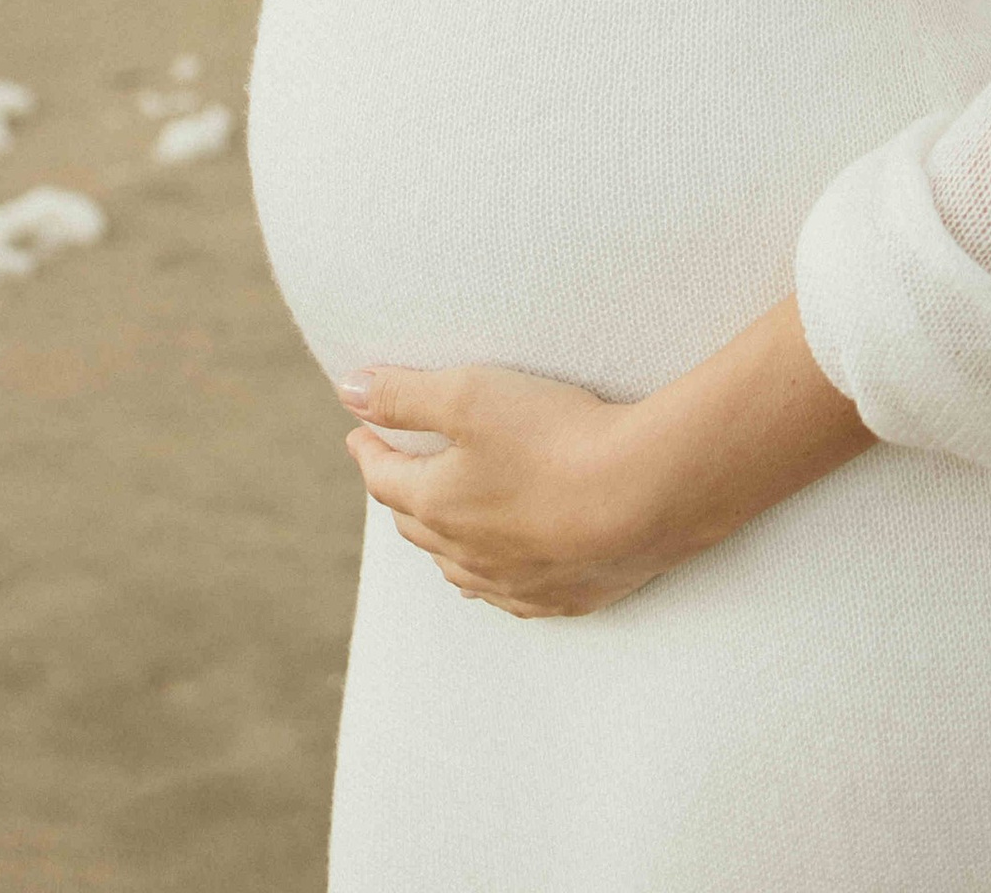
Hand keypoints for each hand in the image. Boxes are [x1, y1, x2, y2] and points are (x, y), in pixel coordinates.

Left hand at [339, 363, 678, 618]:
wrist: (643, 493)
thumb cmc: (552, 436)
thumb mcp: (467, 394)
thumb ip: (403, 394)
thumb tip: (346, 392)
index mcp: (438, 506)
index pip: (385, 478)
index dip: (369, 449)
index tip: (359, 432)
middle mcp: (468, 556)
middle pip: (417, 525)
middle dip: (399, 494)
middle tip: (395, 470)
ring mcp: (516, 584)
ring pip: (459, 568)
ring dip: (441, 542)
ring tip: (437, 521)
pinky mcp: (564, 598)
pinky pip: (510, 595)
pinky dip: (491, 577)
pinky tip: (496, 574)